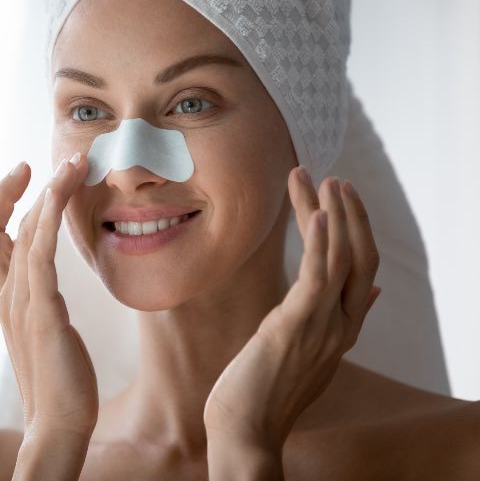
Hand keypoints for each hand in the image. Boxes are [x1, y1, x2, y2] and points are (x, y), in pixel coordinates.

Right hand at [0, 152, 98, 438]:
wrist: (59, 422)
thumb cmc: (58, 378)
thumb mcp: (44, 327)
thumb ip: (39, 296)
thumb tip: (45, 269)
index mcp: (4, 295)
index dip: (2, 198)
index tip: (26, 173)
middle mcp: (6, 293)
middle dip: (23, 187)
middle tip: (58, 159)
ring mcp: (20, 302)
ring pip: (24, 232)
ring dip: (47, 193)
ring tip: (72, 164)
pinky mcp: (42, 312)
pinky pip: (39, 255)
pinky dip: (47, 220)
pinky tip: (61, 195)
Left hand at [204, 167, 380, 456]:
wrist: (246, 431)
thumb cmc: (265, 394)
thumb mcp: (309, 356)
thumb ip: (334, 324)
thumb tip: (364, 297)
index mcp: (341, 332)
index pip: (362, 272)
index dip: (357, 233)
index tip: (341, 202)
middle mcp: (341, 327)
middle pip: (360, 258)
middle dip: (352, 215)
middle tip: (334, 179)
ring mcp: (323, 326)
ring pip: (343, 258)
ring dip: (336, 214)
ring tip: (323, 179)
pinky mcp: (296, 325)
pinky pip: (317, 276)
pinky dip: (321, 241)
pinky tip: (317, 212)